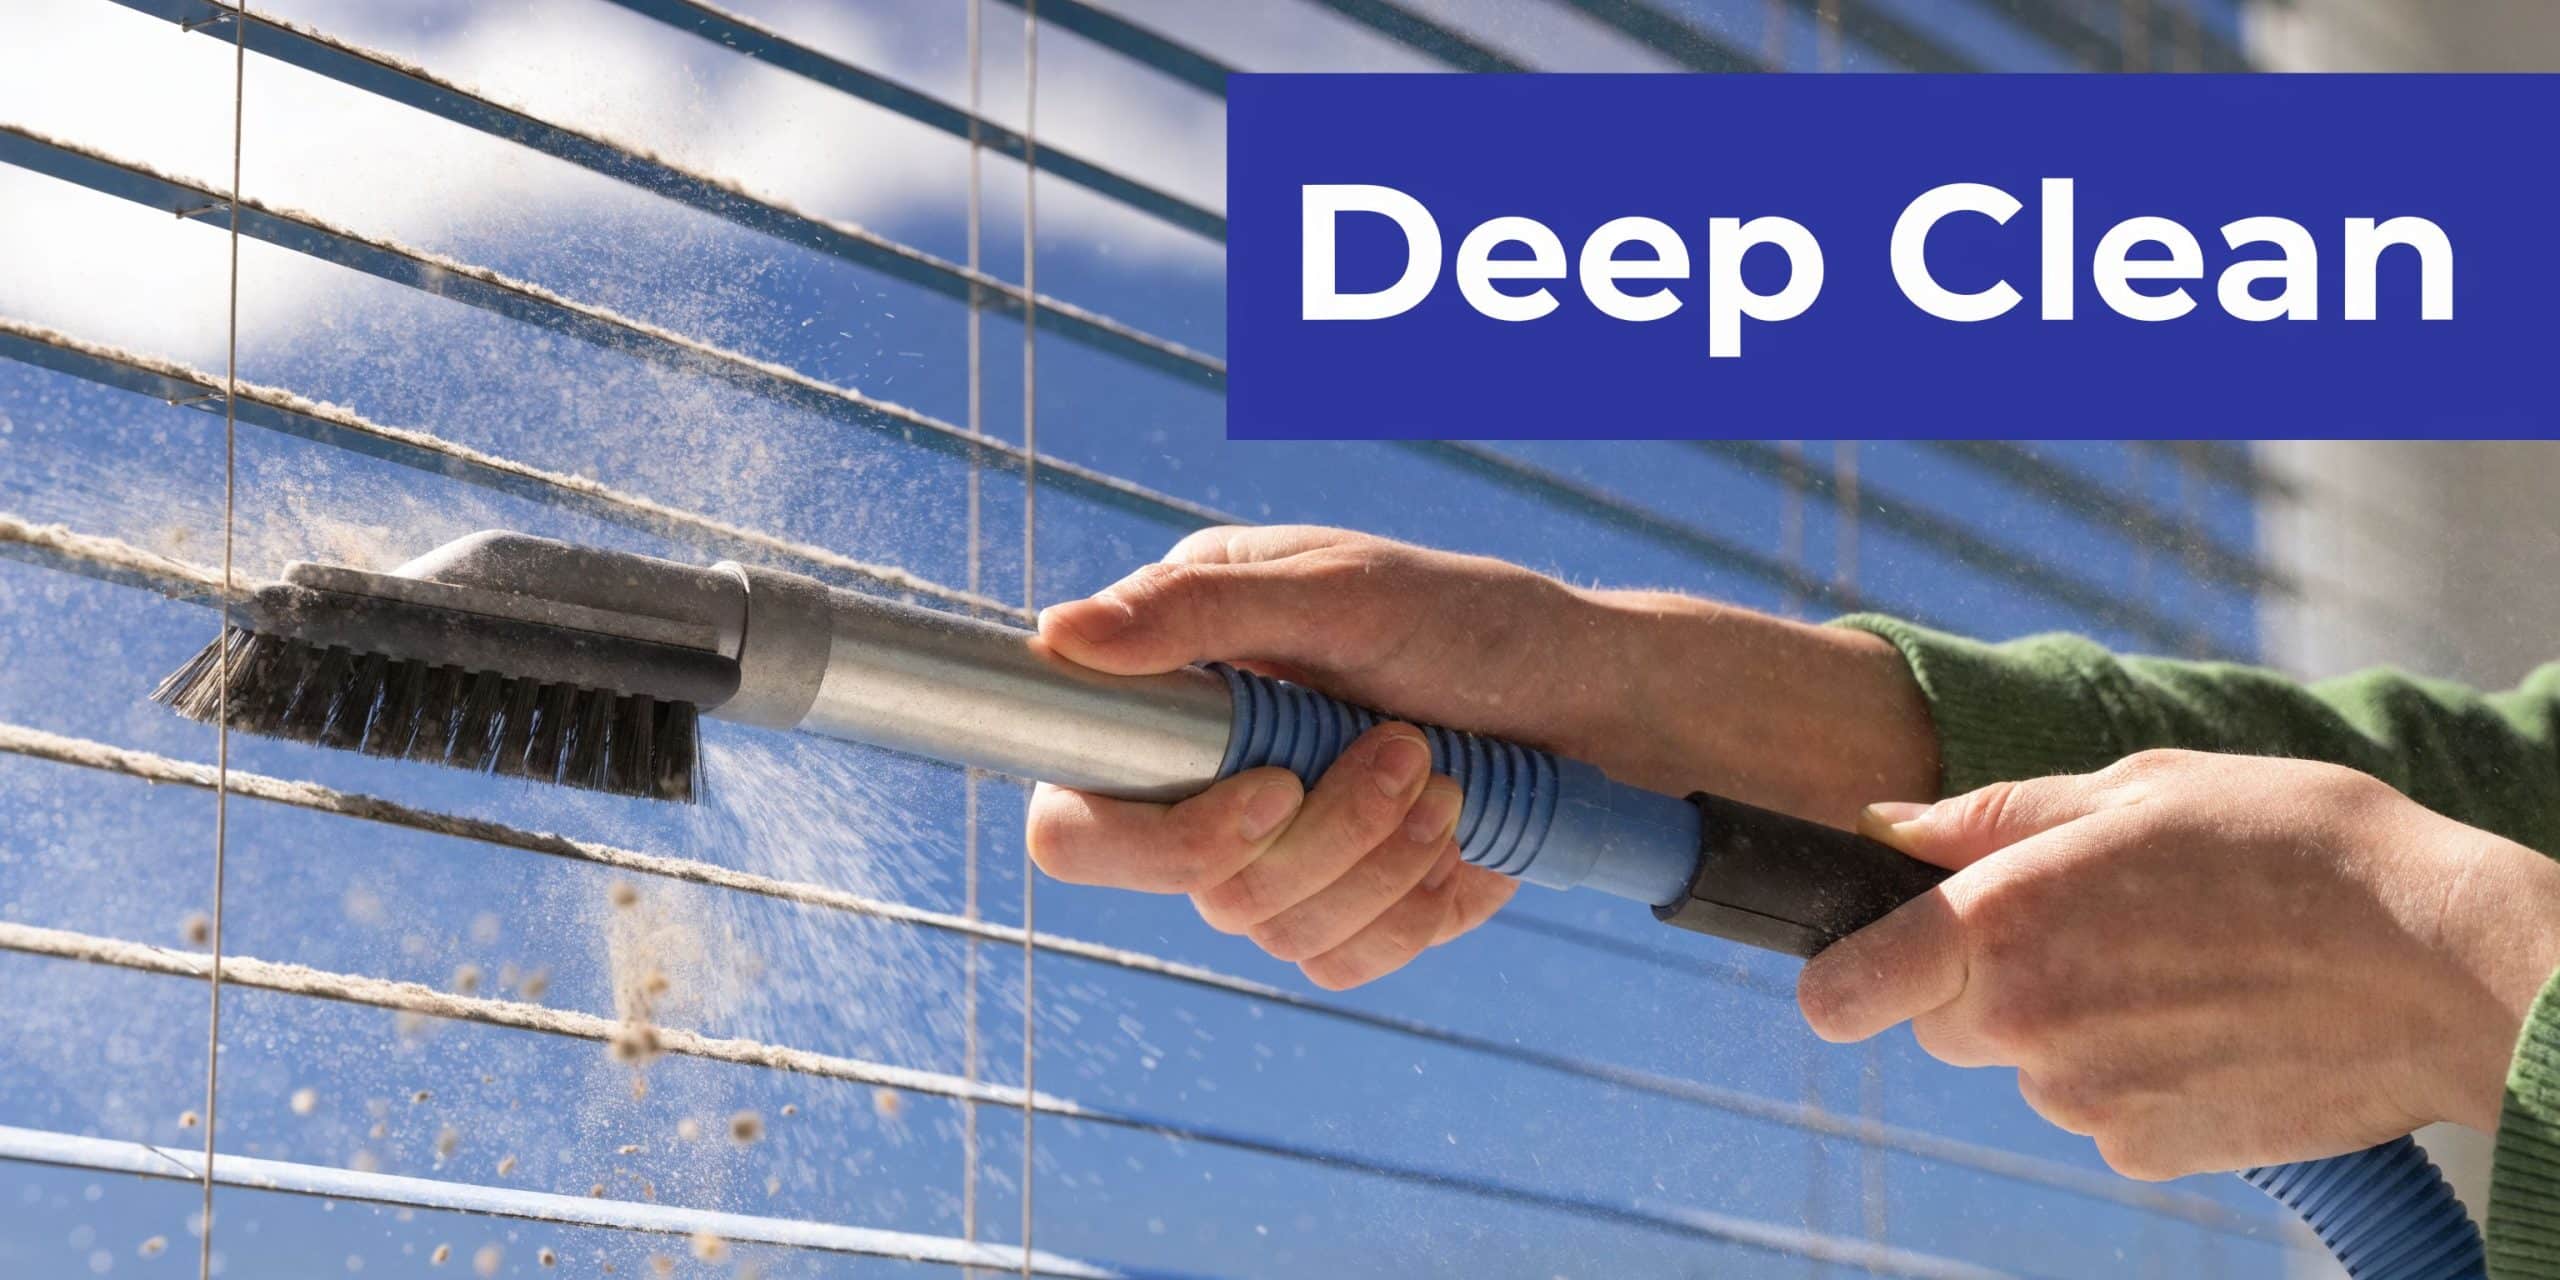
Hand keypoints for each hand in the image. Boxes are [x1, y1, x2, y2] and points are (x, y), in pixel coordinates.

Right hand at [1023, 524, 1937, 988]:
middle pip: (1185, 887)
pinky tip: (1457, 829)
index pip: (1075, 815)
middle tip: (1406, 748)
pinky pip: (1339, 960)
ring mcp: (1271, 857)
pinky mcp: (1339, 912)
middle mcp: (1203, 783)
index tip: (1271, 788)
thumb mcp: (1340, 588)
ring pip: (1271, 928)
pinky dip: (1412, 902)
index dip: (1151, 835)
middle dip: (1319, 834)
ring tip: (1446, 772)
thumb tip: (1057, 638)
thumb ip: (1198, 612)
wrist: (1592, 698)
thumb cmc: (1469, 619)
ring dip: (1381, 855)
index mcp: (1174, 695)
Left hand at [1798, 749, 2559, 1178]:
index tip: (1862, 958)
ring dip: (2070, 1018)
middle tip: (2096, 918)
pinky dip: (2134, 1069)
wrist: (2450, 966)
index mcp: (2004, 926)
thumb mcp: (2142, 789)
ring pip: (2024, 1062)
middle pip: (1940, 1018)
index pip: (1842, 988)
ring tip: (2181, 958)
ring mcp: (2086, 1103)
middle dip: (1985, 976)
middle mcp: (2028, 1027)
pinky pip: (2098, 1107)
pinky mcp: (2149, 1152)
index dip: (1841, 973)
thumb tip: (1885, 827)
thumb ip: (1995, 817)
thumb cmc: (2299, 848)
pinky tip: (2213, 1017)